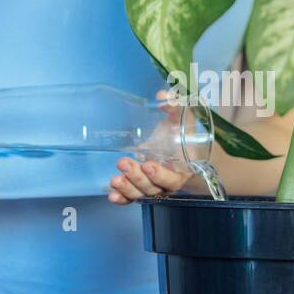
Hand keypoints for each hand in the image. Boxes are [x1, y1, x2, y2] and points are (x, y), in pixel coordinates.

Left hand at [107, 89, 198, 204]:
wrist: (180, 147)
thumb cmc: (181, 134)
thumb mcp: (182, 119)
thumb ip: (175, 107)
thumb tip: (163, 95)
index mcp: (181, 169)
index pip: (172, 179)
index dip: (160, 175)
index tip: (148, 164)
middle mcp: (167, 182)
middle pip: (153, 188)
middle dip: (137, 178)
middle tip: (124, 163)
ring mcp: (153, 186)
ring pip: (141, 193)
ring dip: (127, 187)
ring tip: (115, 179)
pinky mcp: (140, 187)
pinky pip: (131, 197)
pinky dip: (122, 198)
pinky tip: (112, 195)